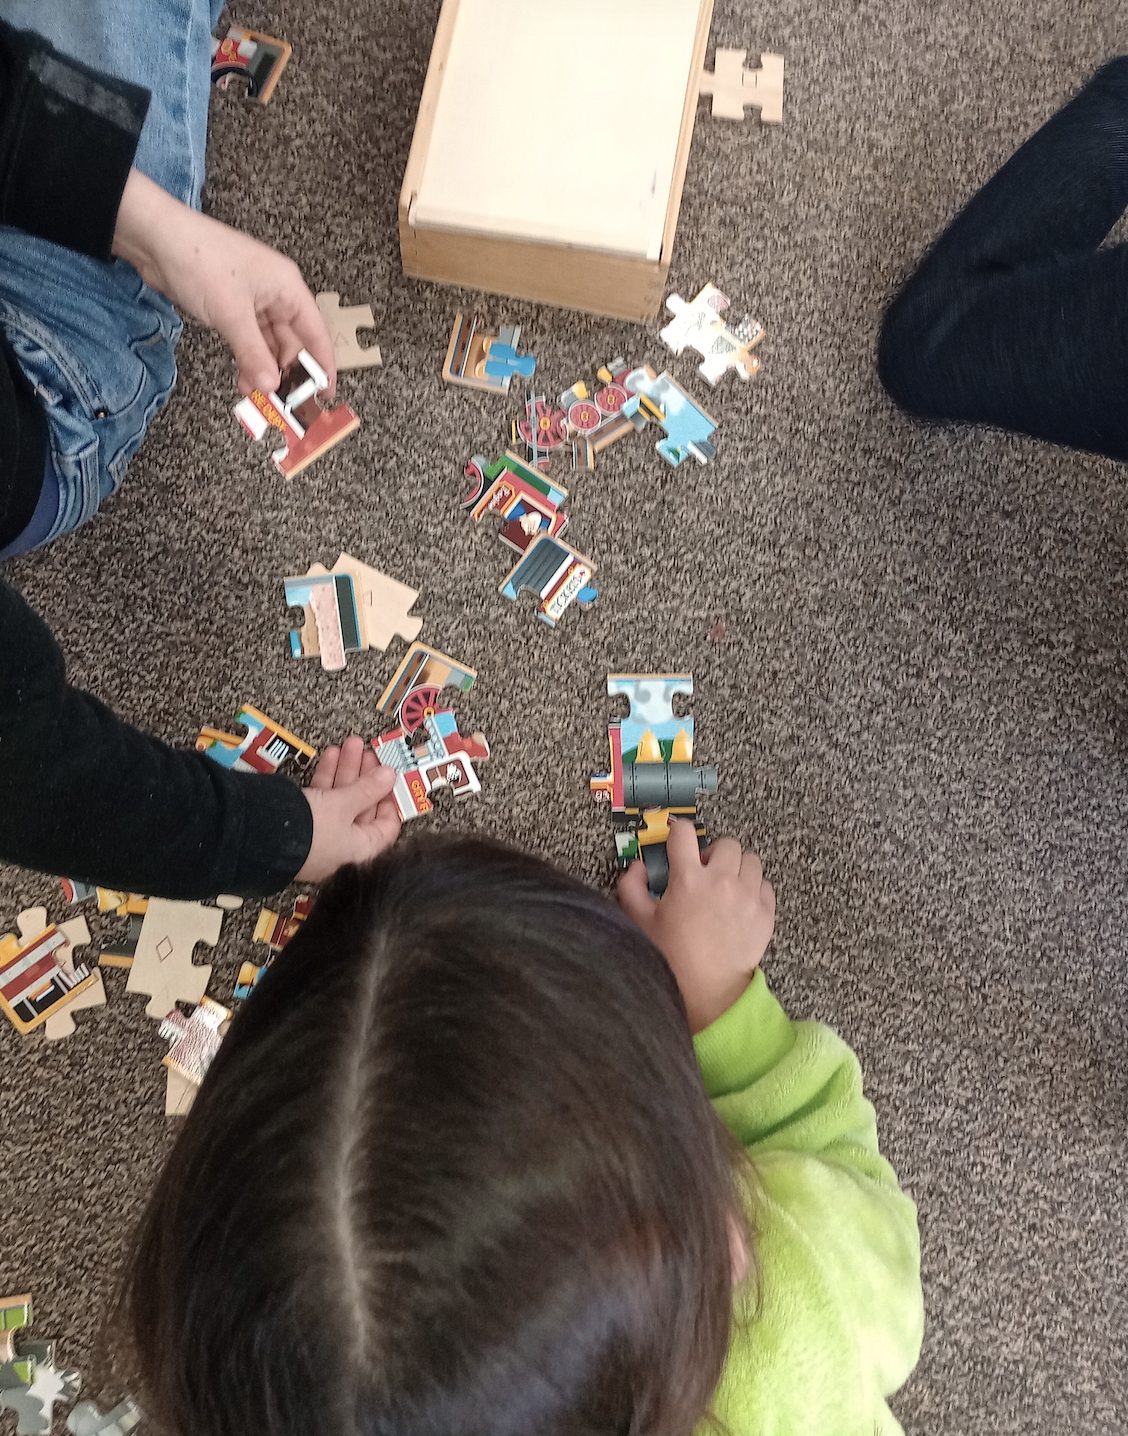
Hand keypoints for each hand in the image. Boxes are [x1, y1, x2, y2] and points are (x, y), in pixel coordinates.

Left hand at [113, 169, 334, 395]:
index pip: (316, 332)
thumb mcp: (231, 313)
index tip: (325, 393)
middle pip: (293, 342)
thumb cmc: (200, 260)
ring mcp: (253, 301)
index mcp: (288, 288)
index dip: (323, 364)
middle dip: (287, 373)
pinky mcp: (232, 307)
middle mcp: (276, 294)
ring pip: (269, 345)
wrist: (155, 238)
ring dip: (264, 371)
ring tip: (257, 397)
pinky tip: (243, 380)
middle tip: (283, 403)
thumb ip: (254, 354)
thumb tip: (271, 386)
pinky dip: (247, 361)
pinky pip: (249, 341)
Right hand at [296, 737, 401, 882]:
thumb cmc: (309, 830)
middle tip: (369, 752)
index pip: (386, 827)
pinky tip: (330, 754)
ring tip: (350, 744)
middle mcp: (343, 846)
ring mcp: (321, 835)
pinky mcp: (302, 824)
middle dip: (365, 776)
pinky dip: (326, 777)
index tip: (390, 777)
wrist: (258, 836)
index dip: (389, 799)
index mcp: (361, 851)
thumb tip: (390, 775)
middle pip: (362, 807)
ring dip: (345, 770)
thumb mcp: (344, 805)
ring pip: (341, 799)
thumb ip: (368, 788)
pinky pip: (321, 799)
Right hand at [617, 820, 775, 1032]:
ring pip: (750, 860)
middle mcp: (721, 881)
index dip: (678, 833)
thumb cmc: (671, 957)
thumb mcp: (640, 920)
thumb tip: (638, 866)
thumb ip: (632, 886)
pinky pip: (765, 885)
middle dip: (713, 853)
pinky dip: (754, 888)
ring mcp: (747, 896)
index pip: (684, 833)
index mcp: (687, 879)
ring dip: (737, 867)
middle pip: (726, 843)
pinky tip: (740, 904)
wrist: (707, 992)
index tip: (677, 843)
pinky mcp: (765, 913)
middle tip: (705, 872)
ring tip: (726, 886)